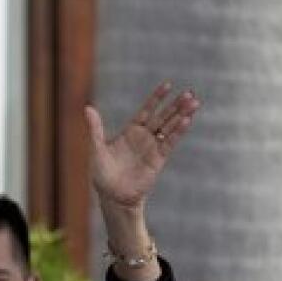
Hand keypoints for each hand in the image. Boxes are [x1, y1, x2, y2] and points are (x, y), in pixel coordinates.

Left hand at [84, 82, 200, 209]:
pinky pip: (170, 143)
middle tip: (190, 92)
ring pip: (170, 128)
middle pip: (163, 117)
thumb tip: (88, 108)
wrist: (113, 196)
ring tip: (194, 102)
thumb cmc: (102, 174)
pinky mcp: (158, 159)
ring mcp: (153, 147)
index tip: (168, 84)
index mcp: (131, 131)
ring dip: (182, 115)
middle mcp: (144, 137)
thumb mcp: (97, 149)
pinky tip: (186, 121)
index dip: (157, 98)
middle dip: (176, 105)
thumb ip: (95, 129)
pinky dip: (178, 132)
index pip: (147, 110)